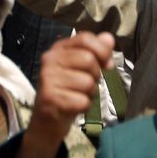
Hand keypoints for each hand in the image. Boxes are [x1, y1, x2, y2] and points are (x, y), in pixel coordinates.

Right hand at [27, 32, 114, 147]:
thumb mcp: (83, 68)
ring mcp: (48, 78)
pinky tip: (73, 106)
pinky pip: (82, 101)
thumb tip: (109, 38)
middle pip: (89, 60)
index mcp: (59, 48)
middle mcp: (50, 59)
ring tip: (77, 95)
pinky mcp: (50, 98)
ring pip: (87, 82)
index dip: (102, 50)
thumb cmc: (69, 89)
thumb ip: (96, 52)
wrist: (47, 119)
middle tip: (86, 84)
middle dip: (95, 75)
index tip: (107, 63)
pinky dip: (84, 106)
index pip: (85, 38)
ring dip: (89, 93)